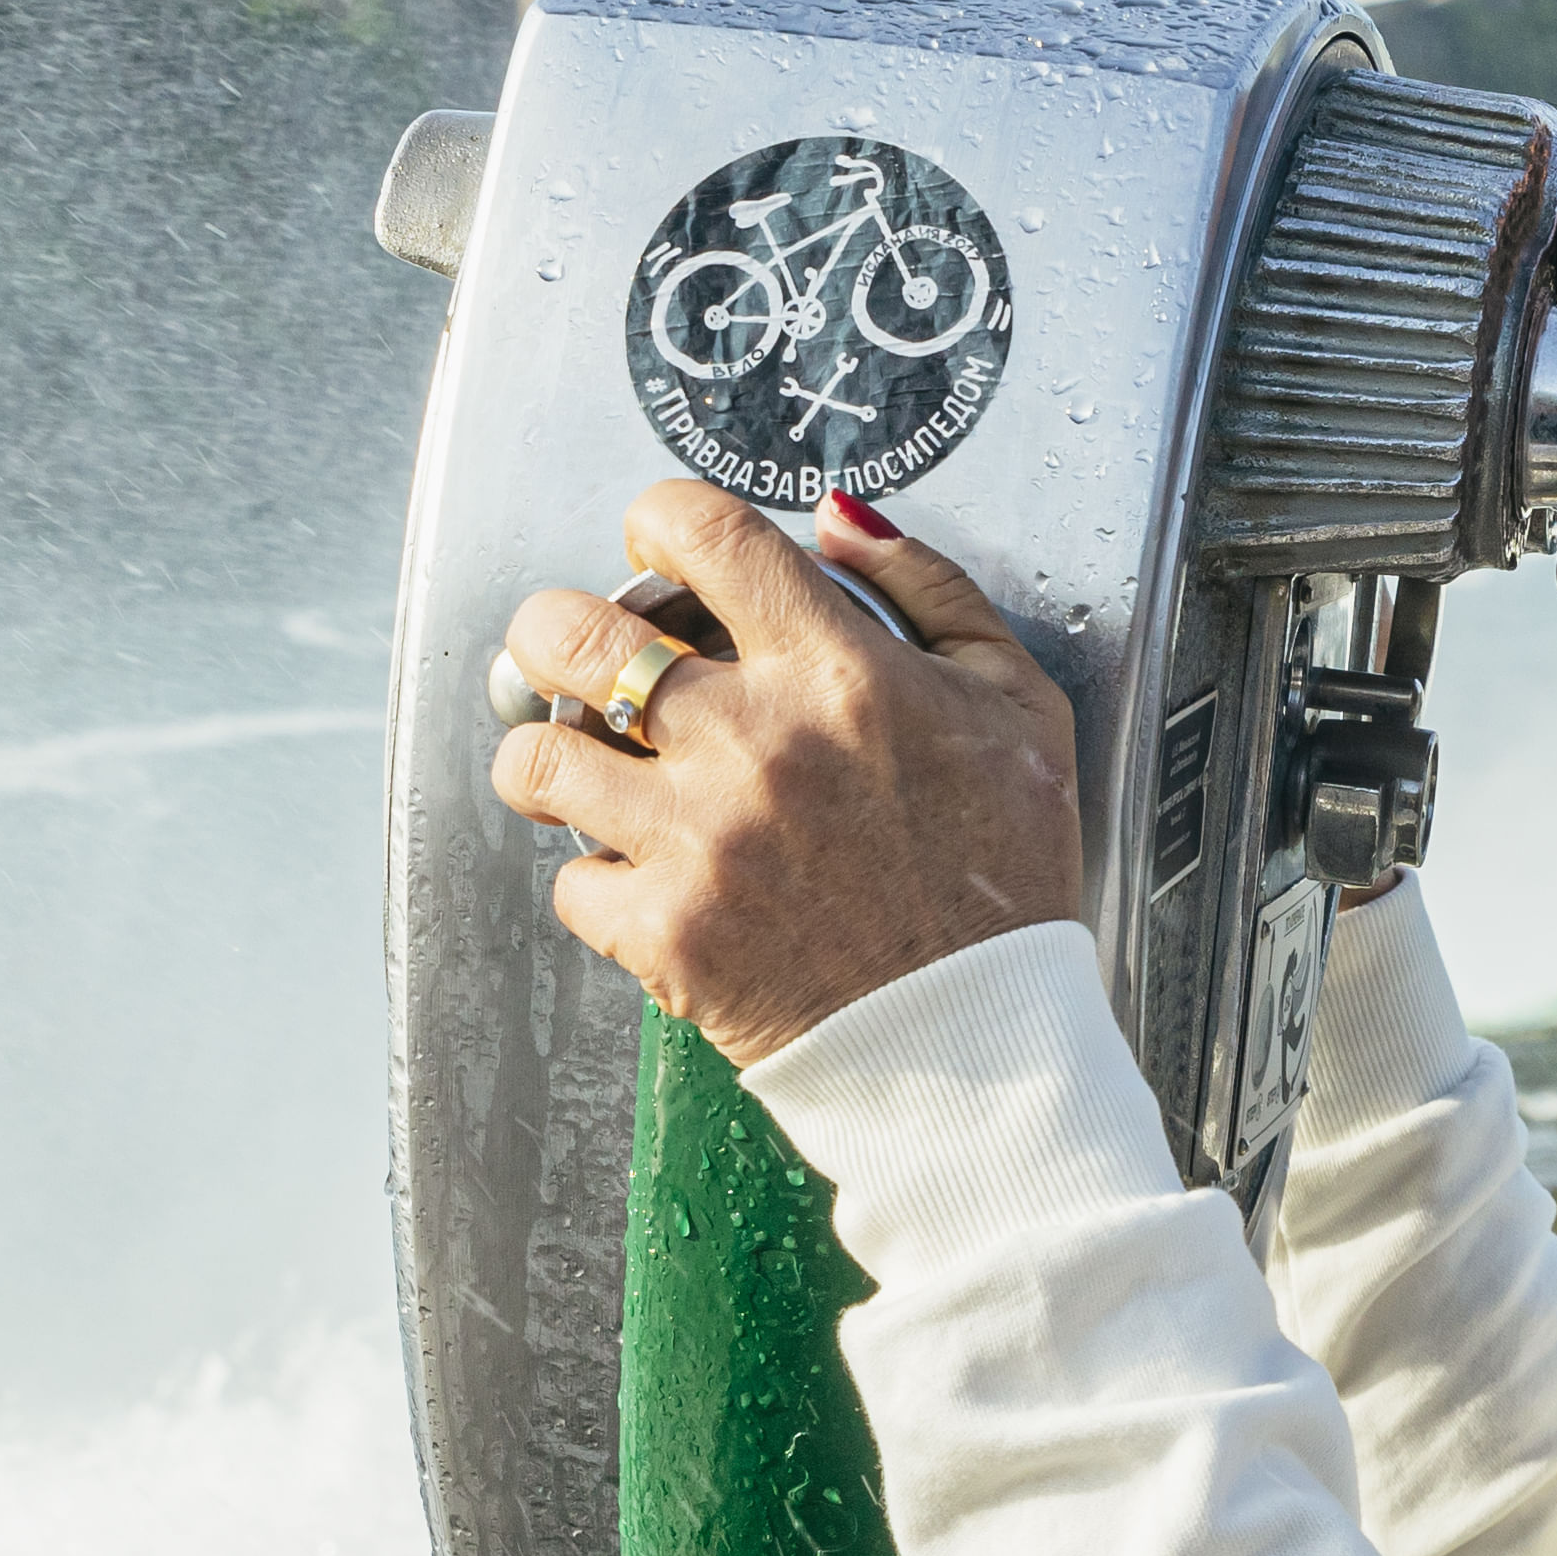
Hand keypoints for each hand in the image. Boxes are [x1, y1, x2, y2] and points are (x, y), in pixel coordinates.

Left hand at [490, 480, 1086, 1061]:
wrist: (979, 1037)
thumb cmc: (1000, 874)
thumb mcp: (1016, 703)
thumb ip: (930, 592)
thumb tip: (842, 521)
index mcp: (838, 673)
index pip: (703, 531)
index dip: (658, 518)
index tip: (657, 544)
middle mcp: (756, 745)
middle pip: (576, 637)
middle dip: (554, 628)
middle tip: (568, 647)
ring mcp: (701, 842)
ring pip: (540, 758)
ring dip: (550, 756)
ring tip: (578, 767)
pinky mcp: (667, 935)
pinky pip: (569, 883)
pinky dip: (596, 879)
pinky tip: (641, 875)